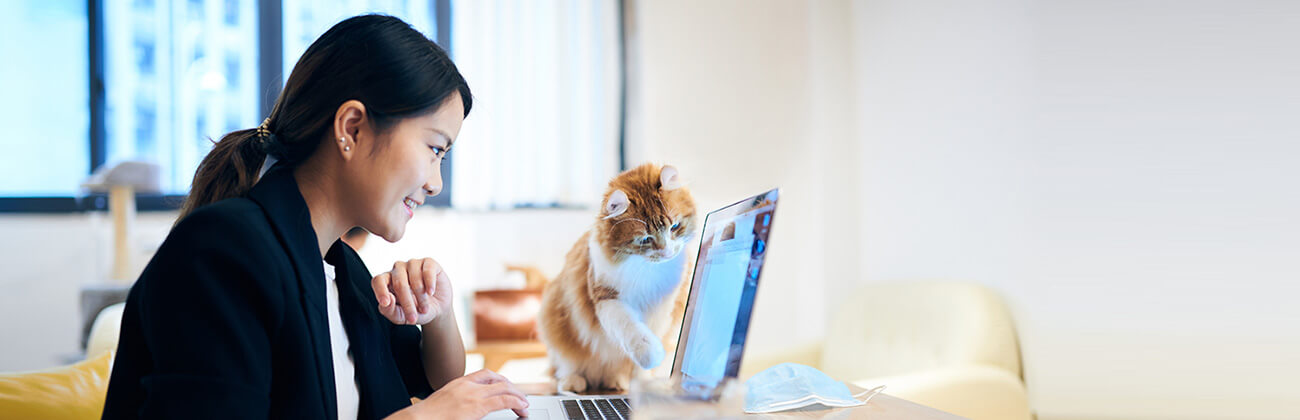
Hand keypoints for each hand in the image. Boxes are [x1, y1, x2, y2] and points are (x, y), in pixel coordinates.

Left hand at [372, 258, 453, 324]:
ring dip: (421, 297)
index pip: (378, 280)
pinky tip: (430, 292)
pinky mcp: (429, 263)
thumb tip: (388, 300)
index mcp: (387, 281)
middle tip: (413, 318)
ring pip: (414, 278)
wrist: (439, 308)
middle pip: (398, 283)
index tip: (385, 303)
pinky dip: (429, 283)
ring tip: (424, 309)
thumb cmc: (416, 311)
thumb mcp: (402, 317)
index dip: (380, 290)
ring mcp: (413, 264)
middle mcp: (398, 270)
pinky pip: (427, 271)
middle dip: (407, 303)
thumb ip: (390, 311)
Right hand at [393, 369, 528, 419]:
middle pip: (497, 379)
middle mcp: (467, 385)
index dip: (500, 381)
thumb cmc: (426, 416)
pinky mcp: (476, 406)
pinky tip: (521, 408)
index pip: (485, 374)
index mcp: (459, 382)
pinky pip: (503, 400)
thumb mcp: (444, 403)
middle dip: (511, 387)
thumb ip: (457, 401)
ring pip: (504, 388)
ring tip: (524, 405)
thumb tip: (465, 409)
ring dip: (517, 396)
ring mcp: (472, 394)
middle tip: (520, 398)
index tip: (507, 388)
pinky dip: (516, 402)